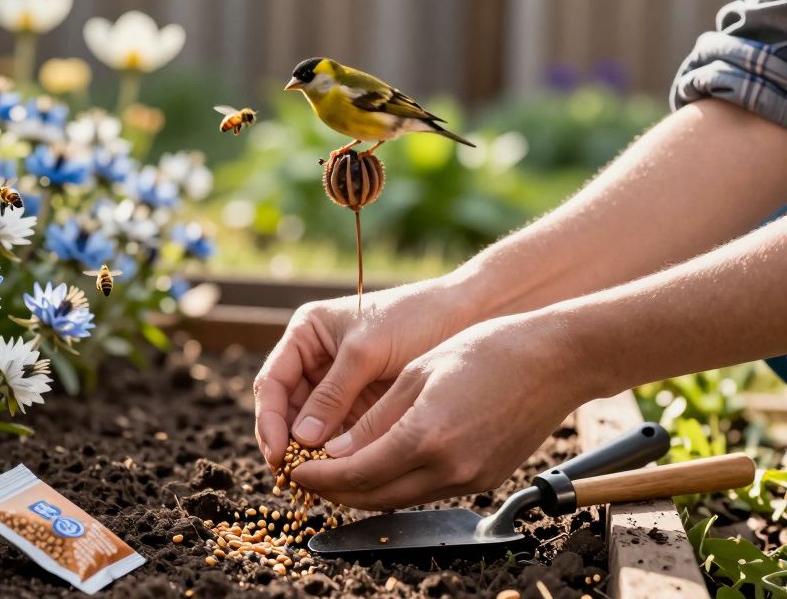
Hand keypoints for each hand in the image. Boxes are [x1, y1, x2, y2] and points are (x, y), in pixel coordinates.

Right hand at [252, 275, 480, 473]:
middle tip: (291, 477)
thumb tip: (303, 439)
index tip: (278, 453)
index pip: (273, 383)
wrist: (466, 316)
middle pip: (286, 409)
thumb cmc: (413, 318)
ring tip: (314, 483)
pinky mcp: (362, 405)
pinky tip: (339, 475)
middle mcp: (316, 361)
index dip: (269, 420)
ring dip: (310, 454)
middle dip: (287, 443)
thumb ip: (333, 394)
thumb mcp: (367, 352)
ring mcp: (339, 385)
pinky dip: (337, 455)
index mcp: (306, 335)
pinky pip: (341, 435)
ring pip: (311, 427)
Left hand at [289, 313, 590, 509]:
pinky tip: (381, 468)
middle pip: (375, 497)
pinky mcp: (486, 480)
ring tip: (336, 475)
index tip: (294, 470)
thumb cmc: (487, 350)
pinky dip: (398, 485)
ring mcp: (471, 478)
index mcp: (424, 436)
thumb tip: (334, 452)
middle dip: (335, 492)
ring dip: (365, 492)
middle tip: (307, 478)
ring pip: (402, 499)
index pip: (355, 474)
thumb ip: (373, 420)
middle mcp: (448, 467)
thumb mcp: (417, 374)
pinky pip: (429, 492)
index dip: (318, 477)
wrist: (556, 359)